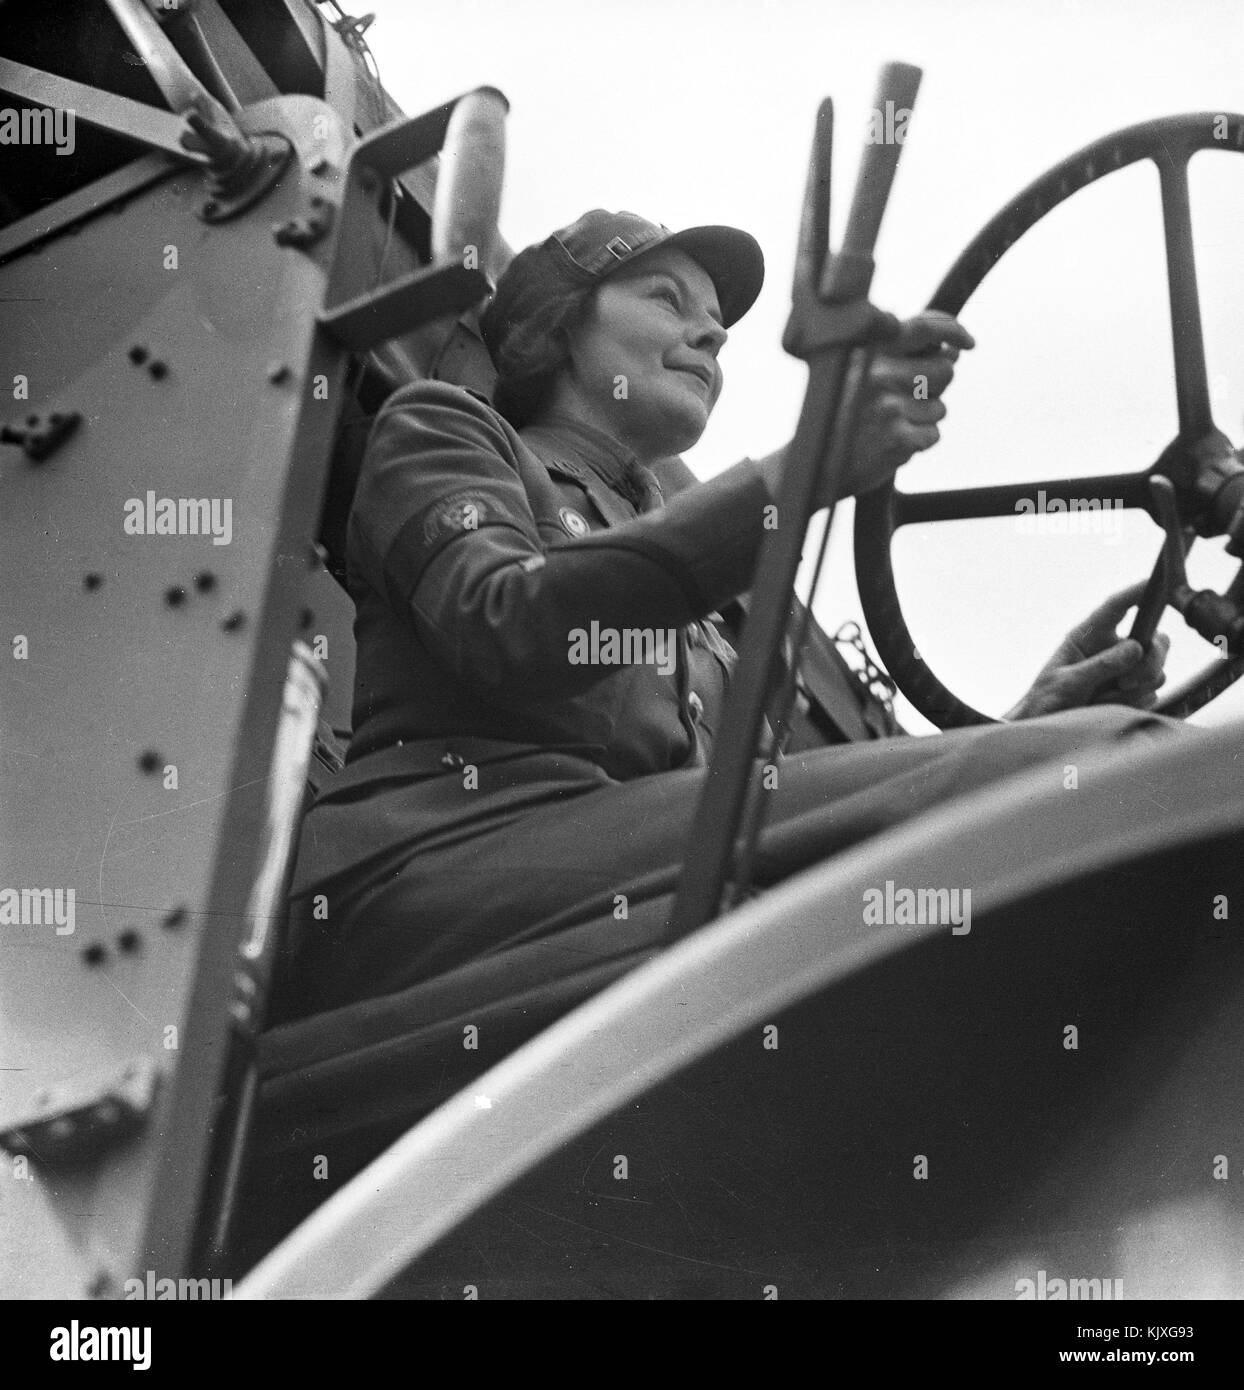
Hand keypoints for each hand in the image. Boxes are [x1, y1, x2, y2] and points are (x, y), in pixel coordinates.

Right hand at [842, 310, 974, 497]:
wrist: (814, 463)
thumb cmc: (843, 414)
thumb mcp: (862, 373)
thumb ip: (905, 356)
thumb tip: (954, 349)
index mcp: (868, 351)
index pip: (925, 327)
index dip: (953, 331)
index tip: (967, 342)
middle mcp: (878, 374)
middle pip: (944, 369)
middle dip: (937, 385)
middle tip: (908, 399)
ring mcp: (888, 406)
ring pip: (940, 406)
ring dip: (924, 418)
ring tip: (892, 424)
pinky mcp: (897, 438)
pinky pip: (933, 434)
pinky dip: (919, 441)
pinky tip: (892, 442)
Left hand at [1005, 582, 1170, 719]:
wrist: (1045, 727)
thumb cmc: (1046, 699)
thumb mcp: (1067, 682)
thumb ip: (1099, 666)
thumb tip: (1134, 648)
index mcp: (1089, 636)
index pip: (1117, 606)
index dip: (1137, 592)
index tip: (1154, 582)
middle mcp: (1111, 648)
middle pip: (1154, 640)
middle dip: (1150, 661)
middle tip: (1124, 682)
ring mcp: (1124, 670)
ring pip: (1156, 671)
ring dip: (1134, 688)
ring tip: (1100, 698)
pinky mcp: (1132, 691)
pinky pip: (1151, 693)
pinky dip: (1133, 702)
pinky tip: (1107, 707)